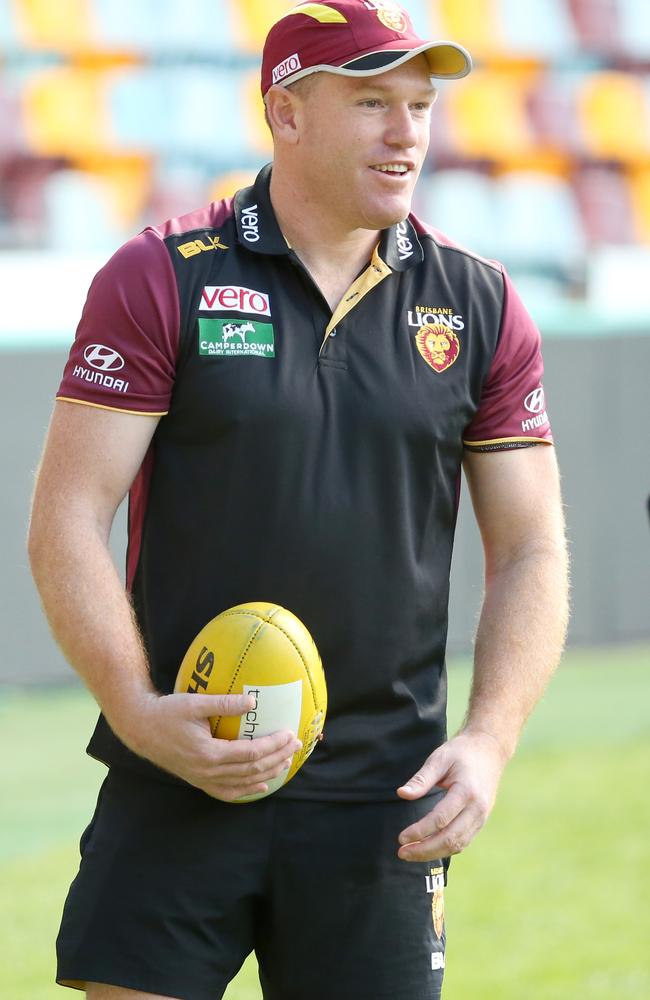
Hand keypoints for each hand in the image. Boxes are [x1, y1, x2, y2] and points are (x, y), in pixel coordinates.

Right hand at [115, 691, 301, 801]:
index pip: (250, 753)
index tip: (289, 734)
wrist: (141, 729)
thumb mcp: (195, 703)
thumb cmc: (167, 712)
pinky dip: (244, 791)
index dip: (273, 745)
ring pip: (242, 783)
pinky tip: (259, 786)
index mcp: (209, 753)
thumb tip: (252, 701)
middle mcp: (207, 771)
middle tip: (295, 746)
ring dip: (266, 774)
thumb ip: (224, 703)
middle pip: (251, 770)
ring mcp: (202, 779)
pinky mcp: (198, 780)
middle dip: (277, 758)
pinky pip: (225, 791)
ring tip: (285, 763)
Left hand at [396, 730, 507, 860]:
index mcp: (467, 792)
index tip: (401, 838)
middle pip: (450, 839)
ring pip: (457, 845)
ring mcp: (481, 817)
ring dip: (433, 853)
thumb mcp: (440, 759)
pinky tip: (427, 849)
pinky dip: (445, 848)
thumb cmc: (461, 753)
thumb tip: (402, 794)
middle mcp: (477, 809)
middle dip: (424, 850)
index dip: (420, 831)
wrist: (489, 750)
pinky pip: (463, 841)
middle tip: (402, 852)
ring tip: (410, 854)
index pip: (441, 819)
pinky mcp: (481, 821)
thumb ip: (422, 779)